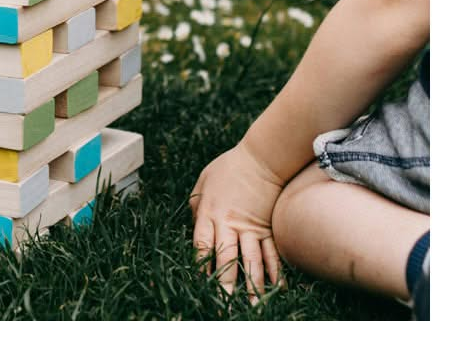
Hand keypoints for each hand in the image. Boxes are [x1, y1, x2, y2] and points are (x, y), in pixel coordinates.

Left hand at [189, 142, 284, 300]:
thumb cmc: (229, 167)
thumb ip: (196, 203)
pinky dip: (274, 273)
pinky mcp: (268, 228)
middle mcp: (229, 224)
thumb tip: (192, 222)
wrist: (262, 158)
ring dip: (251, 287)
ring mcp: (251, 228)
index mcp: (209, 212)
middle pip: (226, 259)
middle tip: (223, 307)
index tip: (197, 284)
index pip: (202, 245)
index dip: (199, 266)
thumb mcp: (204, 180)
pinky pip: (271, 254)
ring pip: (251, 262)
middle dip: (224, 285)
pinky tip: (276, 290)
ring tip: (252, 308)